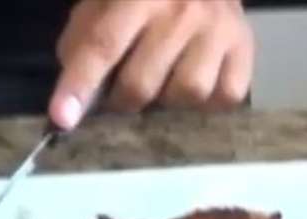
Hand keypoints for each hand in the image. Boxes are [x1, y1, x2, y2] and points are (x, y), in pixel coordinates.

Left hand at [49, 0, 254, 128]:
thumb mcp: (103, 3)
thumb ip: (82, 44)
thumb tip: (72, 101)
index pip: (102, 45)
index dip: (79, 85)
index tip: (61, 119)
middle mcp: (182, 10)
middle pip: (141, 84)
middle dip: (120, 101)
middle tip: (120, 92)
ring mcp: (218, 28)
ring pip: (186, 94)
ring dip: (166, 100)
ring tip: (163, 81)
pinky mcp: (245, 46)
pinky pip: (224, 98)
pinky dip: (205, 103)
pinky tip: (193, 82)